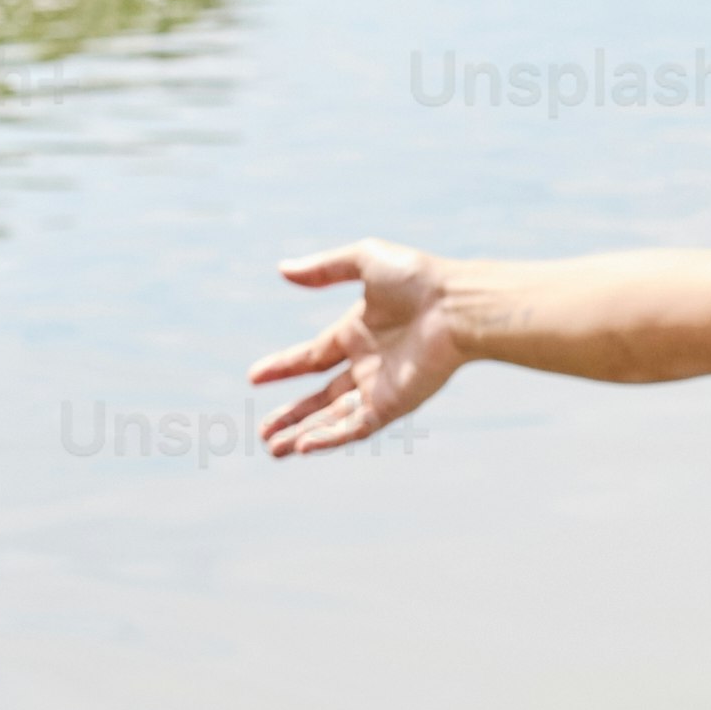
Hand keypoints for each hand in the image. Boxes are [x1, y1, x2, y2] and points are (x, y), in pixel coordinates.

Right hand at [251, 241, 491, 460]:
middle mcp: (366, 364)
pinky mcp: (394, 403)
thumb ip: (324, 269)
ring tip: (274, 449)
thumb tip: (282, 270)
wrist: (456, 305)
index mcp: (356, 332)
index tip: (254, 377)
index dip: (283, 367)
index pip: (312, 357)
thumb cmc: (418, 279)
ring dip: (304, 434)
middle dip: (292, 416)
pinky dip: (330, 437)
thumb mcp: (365, 260)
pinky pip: (357, 426)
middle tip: (264, 432)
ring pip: (334, 419)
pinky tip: (304, 447)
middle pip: (321, 398)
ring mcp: (380, 386)